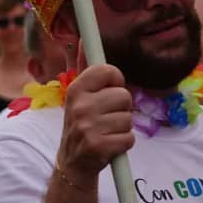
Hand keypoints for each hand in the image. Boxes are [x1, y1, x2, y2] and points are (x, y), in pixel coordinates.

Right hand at [57, 63, 135, 185]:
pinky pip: (129, 138)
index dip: (115, 81)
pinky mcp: (99, 147)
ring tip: (106, 132)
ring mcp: (89, 128)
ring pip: (128, 118)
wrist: (73, 163)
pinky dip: (124, 143)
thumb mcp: (79, 95)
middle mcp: (80, 106)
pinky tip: (109, 145)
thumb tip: (83, 38)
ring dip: (122, 127)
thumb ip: (85, 67)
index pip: (108, 70)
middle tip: (106, 117)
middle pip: (124, 96)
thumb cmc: (82, 123)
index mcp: (76, 89)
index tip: (109, 90)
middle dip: (121, 108)